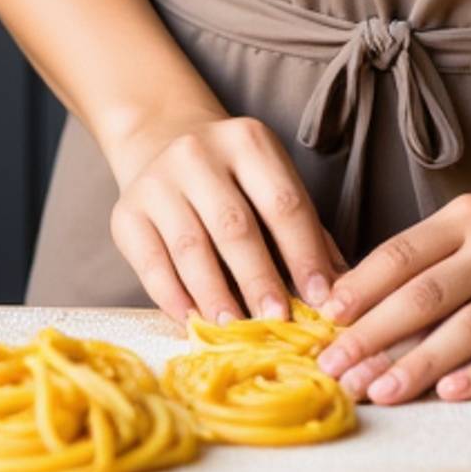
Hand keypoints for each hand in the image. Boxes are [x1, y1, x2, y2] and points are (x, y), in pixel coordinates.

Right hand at [102, 105, 347, 328]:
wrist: (162, 140)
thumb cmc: (233, 178)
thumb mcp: (272, 184)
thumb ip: (306, 233)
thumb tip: (344, 290)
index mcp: (248, 141)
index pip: (282, 202)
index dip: (303, 254)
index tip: (322, 300)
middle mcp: (199, 153)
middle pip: (235, 226)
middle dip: (260, 280)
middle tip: (278, 323)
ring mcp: (158, 181)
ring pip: (192, 248)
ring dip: (217, 296)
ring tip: (236, 331)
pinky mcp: (126, 213)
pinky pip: (152, 264)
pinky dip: (175, 299)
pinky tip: (194, 322)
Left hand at [313, 184, 470, 405]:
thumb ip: (429, 258)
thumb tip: (359, 304)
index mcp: (469, 217)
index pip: (402, 254)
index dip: (360, 289)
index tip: (324, 321)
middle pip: (425, 294)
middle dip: (374, 335)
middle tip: (337, 368)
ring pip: (466, 328)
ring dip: (418, 364)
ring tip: (380, 391)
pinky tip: (450, 393)